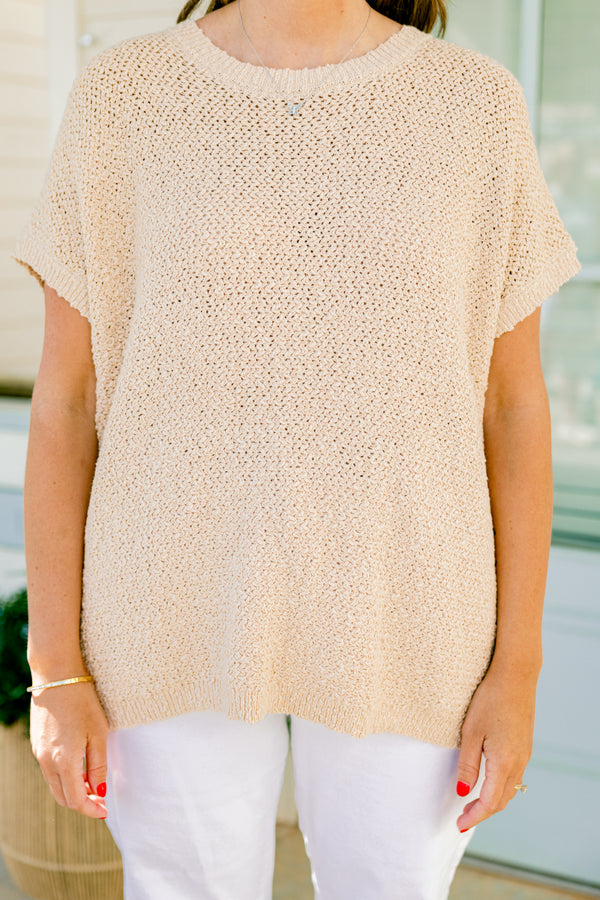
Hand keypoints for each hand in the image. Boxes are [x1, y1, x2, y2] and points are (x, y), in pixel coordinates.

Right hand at [29, 677, 108, 818]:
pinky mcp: (36, 744)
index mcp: (64, 761)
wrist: (56, 676)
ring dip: (72, 790)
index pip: (76, 800)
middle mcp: (46, 761)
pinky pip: (49, 770)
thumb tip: (99, 790)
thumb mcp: (99, 732)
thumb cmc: (82, 701)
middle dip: (82, 802)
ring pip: (54, 785)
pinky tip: (79, 767)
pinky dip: (63, 777)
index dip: (91, 809)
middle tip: (101, 799)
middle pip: (63, 797)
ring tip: (92, 783)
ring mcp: (38, 753)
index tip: (105, 810)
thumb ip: (98, 765)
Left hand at [455, 659, 537, 831]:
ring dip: (492, 801)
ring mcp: (524, 753)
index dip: (474, 816)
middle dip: (482, 813)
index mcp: (504, 762)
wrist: (515, 676)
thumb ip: (468, 764)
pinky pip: (514, 776)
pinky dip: (500, 787)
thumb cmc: (490, 699)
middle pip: (502, 800)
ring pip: (510, 789)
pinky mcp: (524, 744)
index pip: (489, 802)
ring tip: (472, 804)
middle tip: (462, 819)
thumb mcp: (471, 732)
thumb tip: (463, 792)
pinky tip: (488, 782)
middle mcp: (519, 762)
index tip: (459, 825)